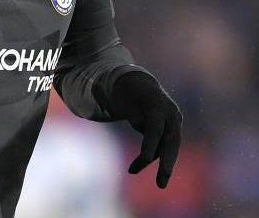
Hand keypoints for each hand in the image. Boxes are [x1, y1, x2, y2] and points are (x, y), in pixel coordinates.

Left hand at [110, 71, 182, 187]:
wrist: (138, 84)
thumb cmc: (126, 89)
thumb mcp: (119, 91)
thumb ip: (111, 97)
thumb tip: (96, 94)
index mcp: (158, 103)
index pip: (156, 127)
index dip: (151, 144)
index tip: (146, 160)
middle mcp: (171, 114)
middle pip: (172, 143)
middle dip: (167, 164)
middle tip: (161, 184)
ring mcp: (172, 124)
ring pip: (165, 148)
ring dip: (150, 162)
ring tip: (132, 171)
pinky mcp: (168, 132)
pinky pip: (160, 148)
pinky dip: (147, 157)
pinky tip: (134, 167)